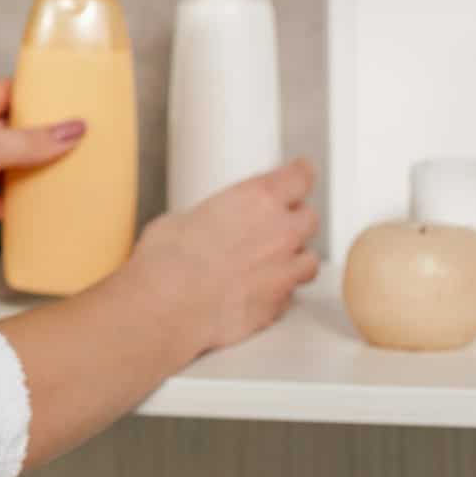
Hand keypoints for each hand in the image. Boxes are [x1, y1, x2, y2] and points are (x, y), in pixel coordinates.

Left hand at [0, 78, 85, 261]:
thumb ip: (29, 141)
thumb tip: (72, 130)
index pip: (6, 94)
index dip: (38, 97)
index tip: (74, 101)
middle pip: (13, 133)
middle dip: (45, 138)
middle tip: (88, 139)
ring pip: (12, 169)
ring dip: (39, 172)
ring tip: (81, 170)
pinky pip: (4, 203)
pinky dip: (26, 206)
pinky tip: (53, 205)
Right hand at [126, 158, 320, 355]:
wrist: (167, 306)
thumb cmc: (166, 261)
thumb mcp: (181, 219)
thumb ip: (209, 218)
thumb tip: (204, 225)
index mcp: (256, 199)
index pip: (298, 178)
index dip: (300, 173)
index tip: (301, 171)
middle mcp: (279, 232)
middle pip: (308, 217)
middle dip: (294, 218)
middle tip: (273, 223)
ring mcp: (284, 270)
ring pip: (308, 258)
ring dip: (294, 256)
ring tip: (271, 260)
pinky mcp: (279, 304)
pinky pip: (291, 293)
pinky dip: (281, 290)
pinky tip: (258, 289)